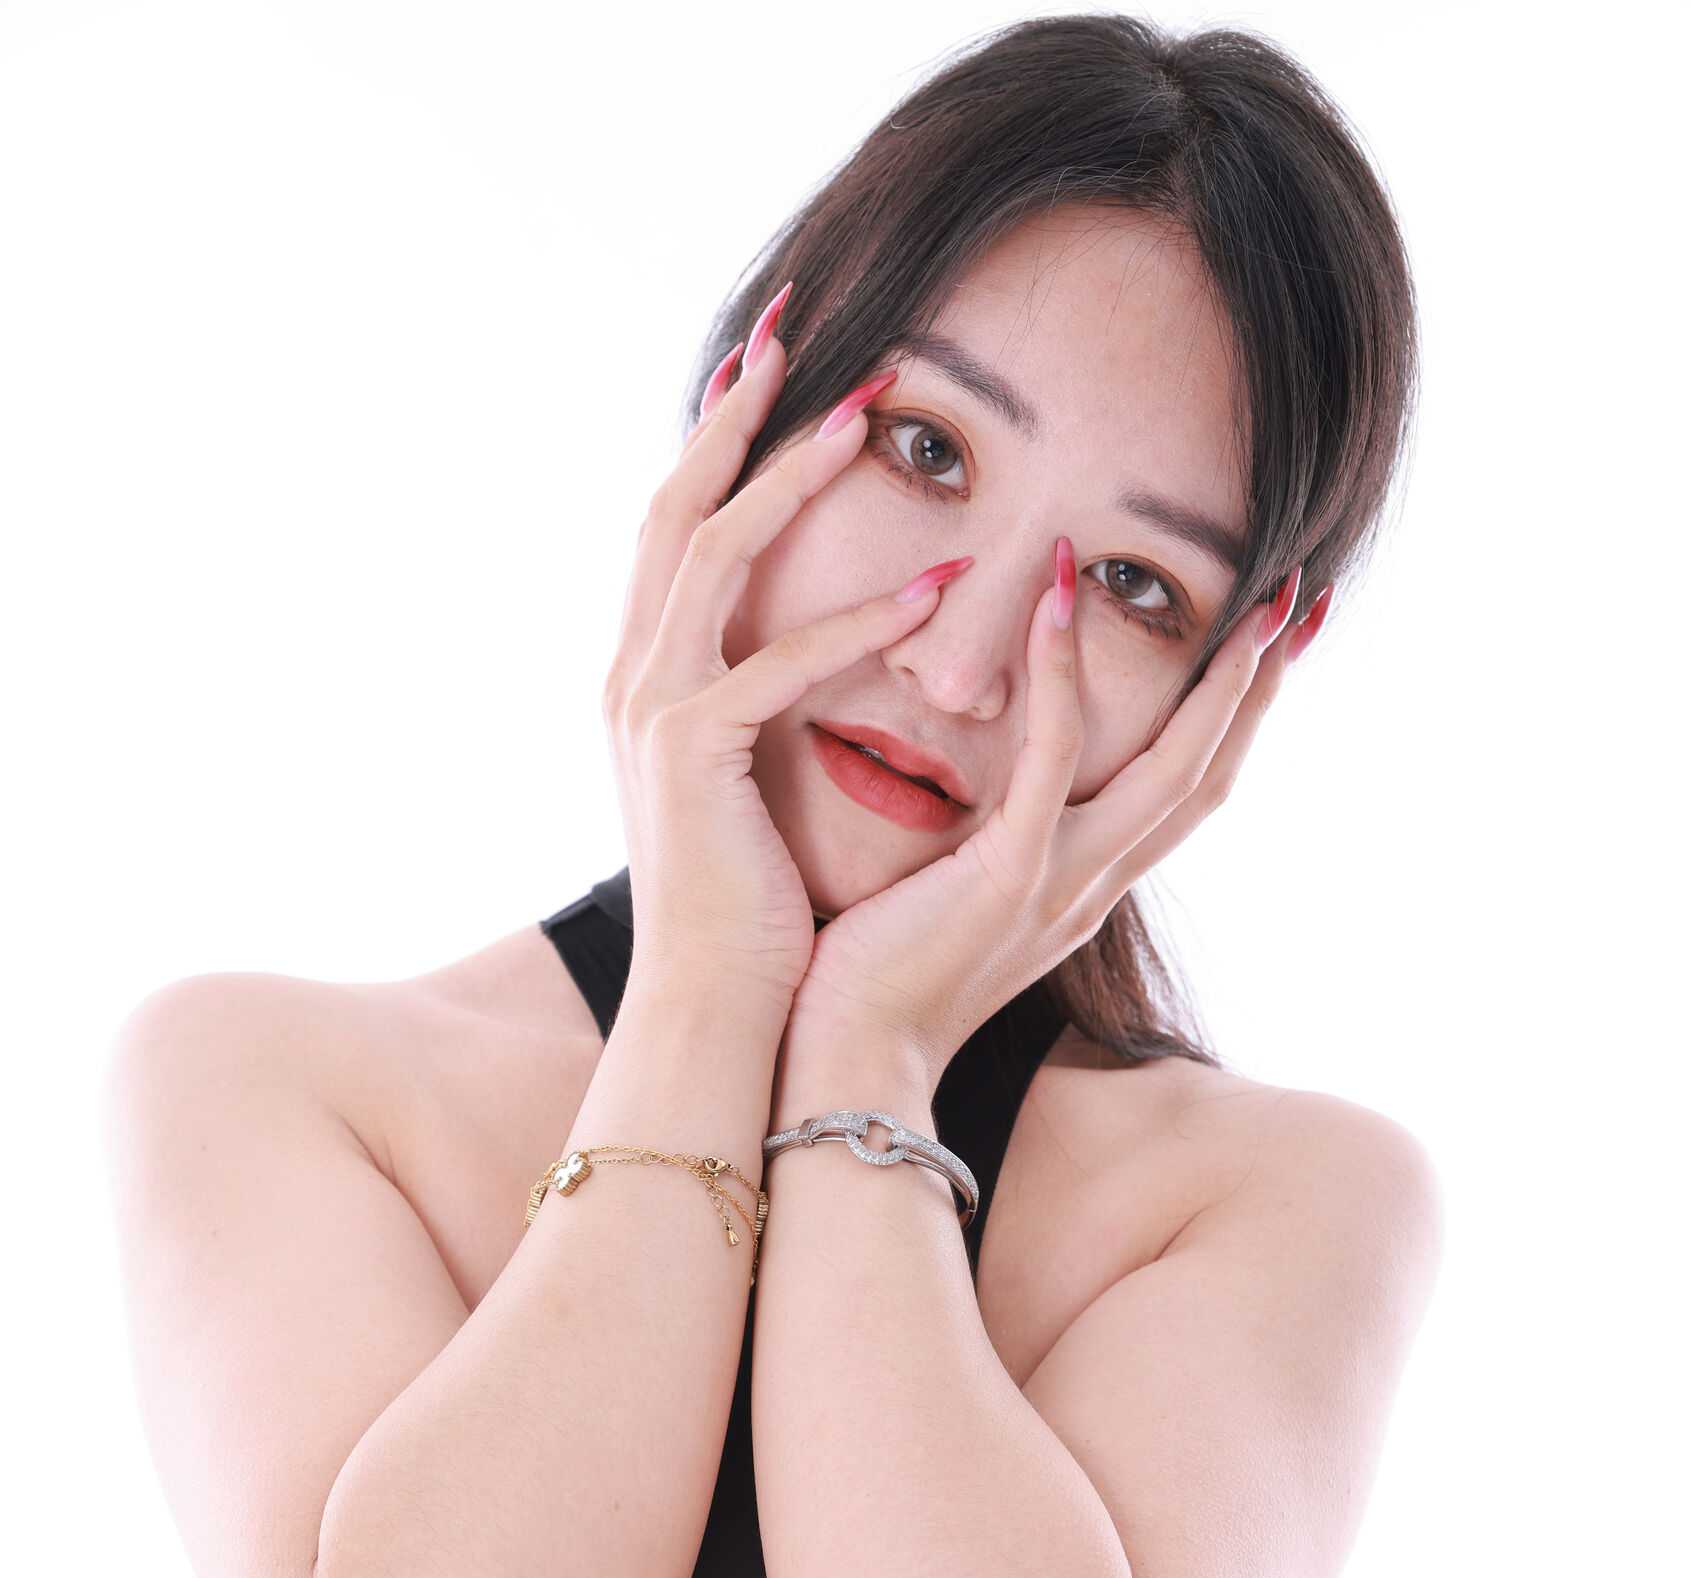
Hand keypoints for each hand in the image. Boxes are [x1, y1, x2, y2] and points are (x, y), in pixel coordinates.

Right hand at [602, 296, 970, 1019]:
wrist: (713, 1007)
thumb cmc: (752, 908)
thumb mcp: (750, 783)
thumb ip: (761, 705)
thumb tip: (803, 652)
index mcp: (648, 679)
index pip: (678, 531)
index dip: (720, 441)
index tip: (772, 364)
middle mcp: (633, 679)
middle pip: (675, 509)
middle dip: (736, 414)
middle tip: (801, 329)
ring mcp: (652, 712)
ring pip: (712, 556)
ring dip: (790, 476)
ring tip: (868, 413)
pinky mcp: (692, 756)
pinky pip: (778, 663)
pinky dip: (854, 621)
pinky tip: (930, 587)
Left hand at [785, 544, 1311, 1073]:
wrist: (852, 1064)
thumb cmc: (880, 985)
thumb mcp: (959, 910)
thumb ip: (993, 855)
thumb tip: (984, 808)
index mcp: (1087, 892)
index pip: (1187, 795)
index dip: (1236, 721)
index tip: (1270, 644)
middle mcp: (1095, 888)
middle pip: (1211, 774)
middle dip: (1262, 686)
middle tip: (1303, 597)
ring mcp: (1062, 882)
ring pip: (1173, 767)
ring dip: (1222, 676)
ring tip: (1251, 590)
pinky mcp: (1009, 876)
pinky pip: (1050, 758)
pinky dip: (1060, 673)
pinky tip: (1058, 597)